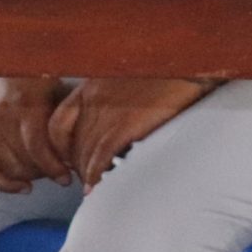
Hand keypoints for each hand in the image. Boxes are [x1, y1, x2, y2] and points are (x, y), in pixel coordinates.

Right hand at [0, 76, 72, 193]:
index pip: (39, 148)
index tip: (67, 177)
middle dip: (44, 173)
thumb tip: (83, 146)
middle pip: (24, 162)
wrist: (0, 60)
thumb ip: (65, 116)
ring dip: (29, 177)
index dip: (54, 167)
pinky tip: (22, 187)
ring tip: (45, 176)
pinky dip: (4, 184)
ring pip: (8, 168)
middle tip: (61, 175)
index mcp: (26, 104)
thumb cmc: (36, 73)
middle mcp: (2, 118)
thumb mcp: (56, 88)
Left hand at [45, 76, 217, 189]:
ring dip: (86, 174)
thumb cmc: (168, 73)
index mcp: (93, 85)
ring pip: (84, 153)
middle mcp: (95, 97)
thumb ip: (114, 100)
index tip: (70, 160)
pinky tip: (99, 185)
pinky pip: (100, 157)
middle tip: (89, 180)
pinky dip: (96, 175)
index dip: (61, 148)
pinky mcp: (125, 123)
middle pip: (72, 143)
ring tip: (96, 187)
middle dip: (78, 165)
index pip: (59, 123)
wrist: (192, 64)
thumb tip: (112, 130)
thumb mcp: (130, 79)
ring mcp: (108, 110)